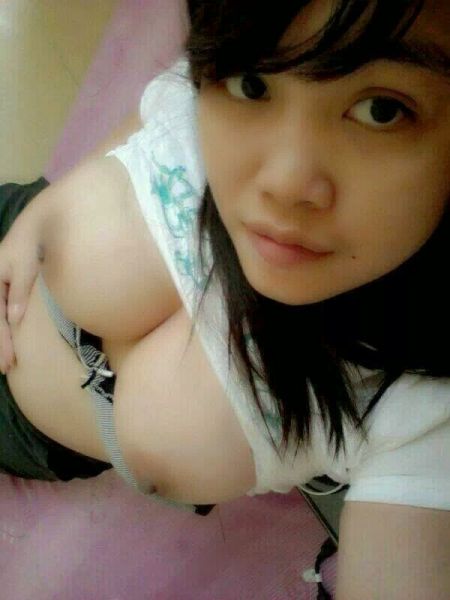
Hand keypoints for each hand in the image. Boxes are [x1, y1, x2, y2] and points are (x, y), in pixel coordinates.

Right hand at [0, 228, 41, 373]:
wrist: (41, 224)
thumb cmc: (33, 243)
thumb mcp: (24, 266)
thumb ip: (18, 292)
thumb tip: (12, 320)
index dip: (1, 341)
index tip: (8, 361)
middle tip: (7, 368)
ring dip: (0, 339)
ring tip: (5, 361)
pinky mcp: (6, 286)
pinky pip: (1, 311)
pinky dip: (4, 327)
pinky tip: (8, 337)